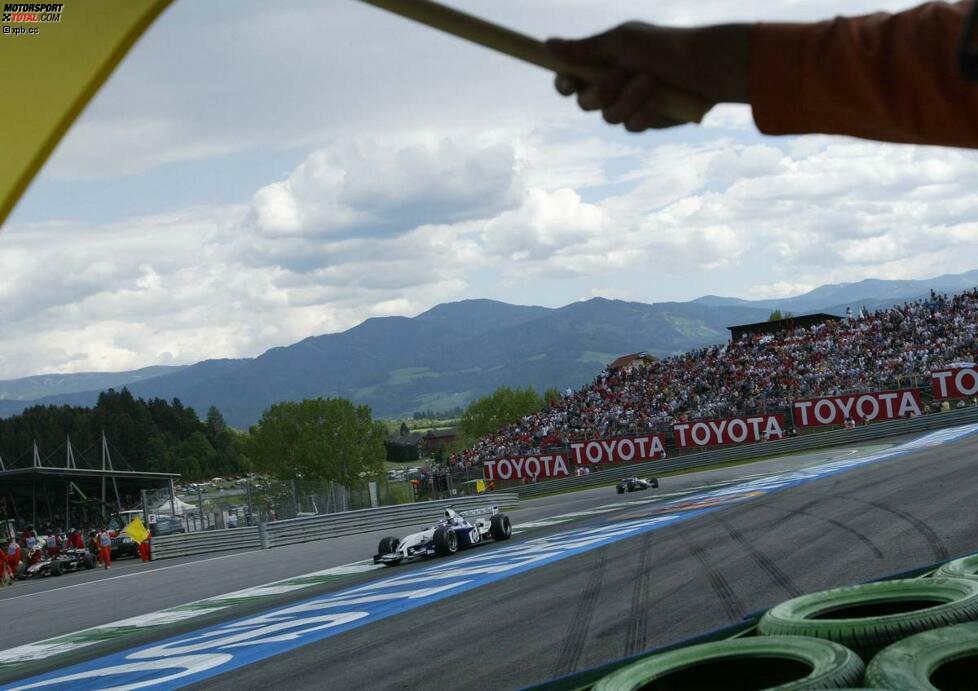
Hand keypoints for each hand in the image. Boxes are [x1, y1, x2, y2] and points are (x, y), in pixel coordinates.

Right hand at [546, 22, 750, 130]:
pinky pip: (632, 127)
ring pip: (608, 117)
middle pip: (584, 103)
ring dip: (630, 98)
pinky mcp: (646, 122)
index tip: (569, 82)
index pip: (569, 80)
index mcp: (602, 64)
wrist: (705, 67)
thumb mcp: (620, 42)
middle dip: (602, 91)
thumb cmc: (663, 47)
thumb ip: (583, 49)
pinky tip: (662, 99)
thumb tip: (548, 45)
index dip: (564, 84)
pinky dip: (647, 111)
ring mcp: (628, 106)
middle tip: (620, 76)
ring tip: (652, 81)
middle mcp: (612, 86)